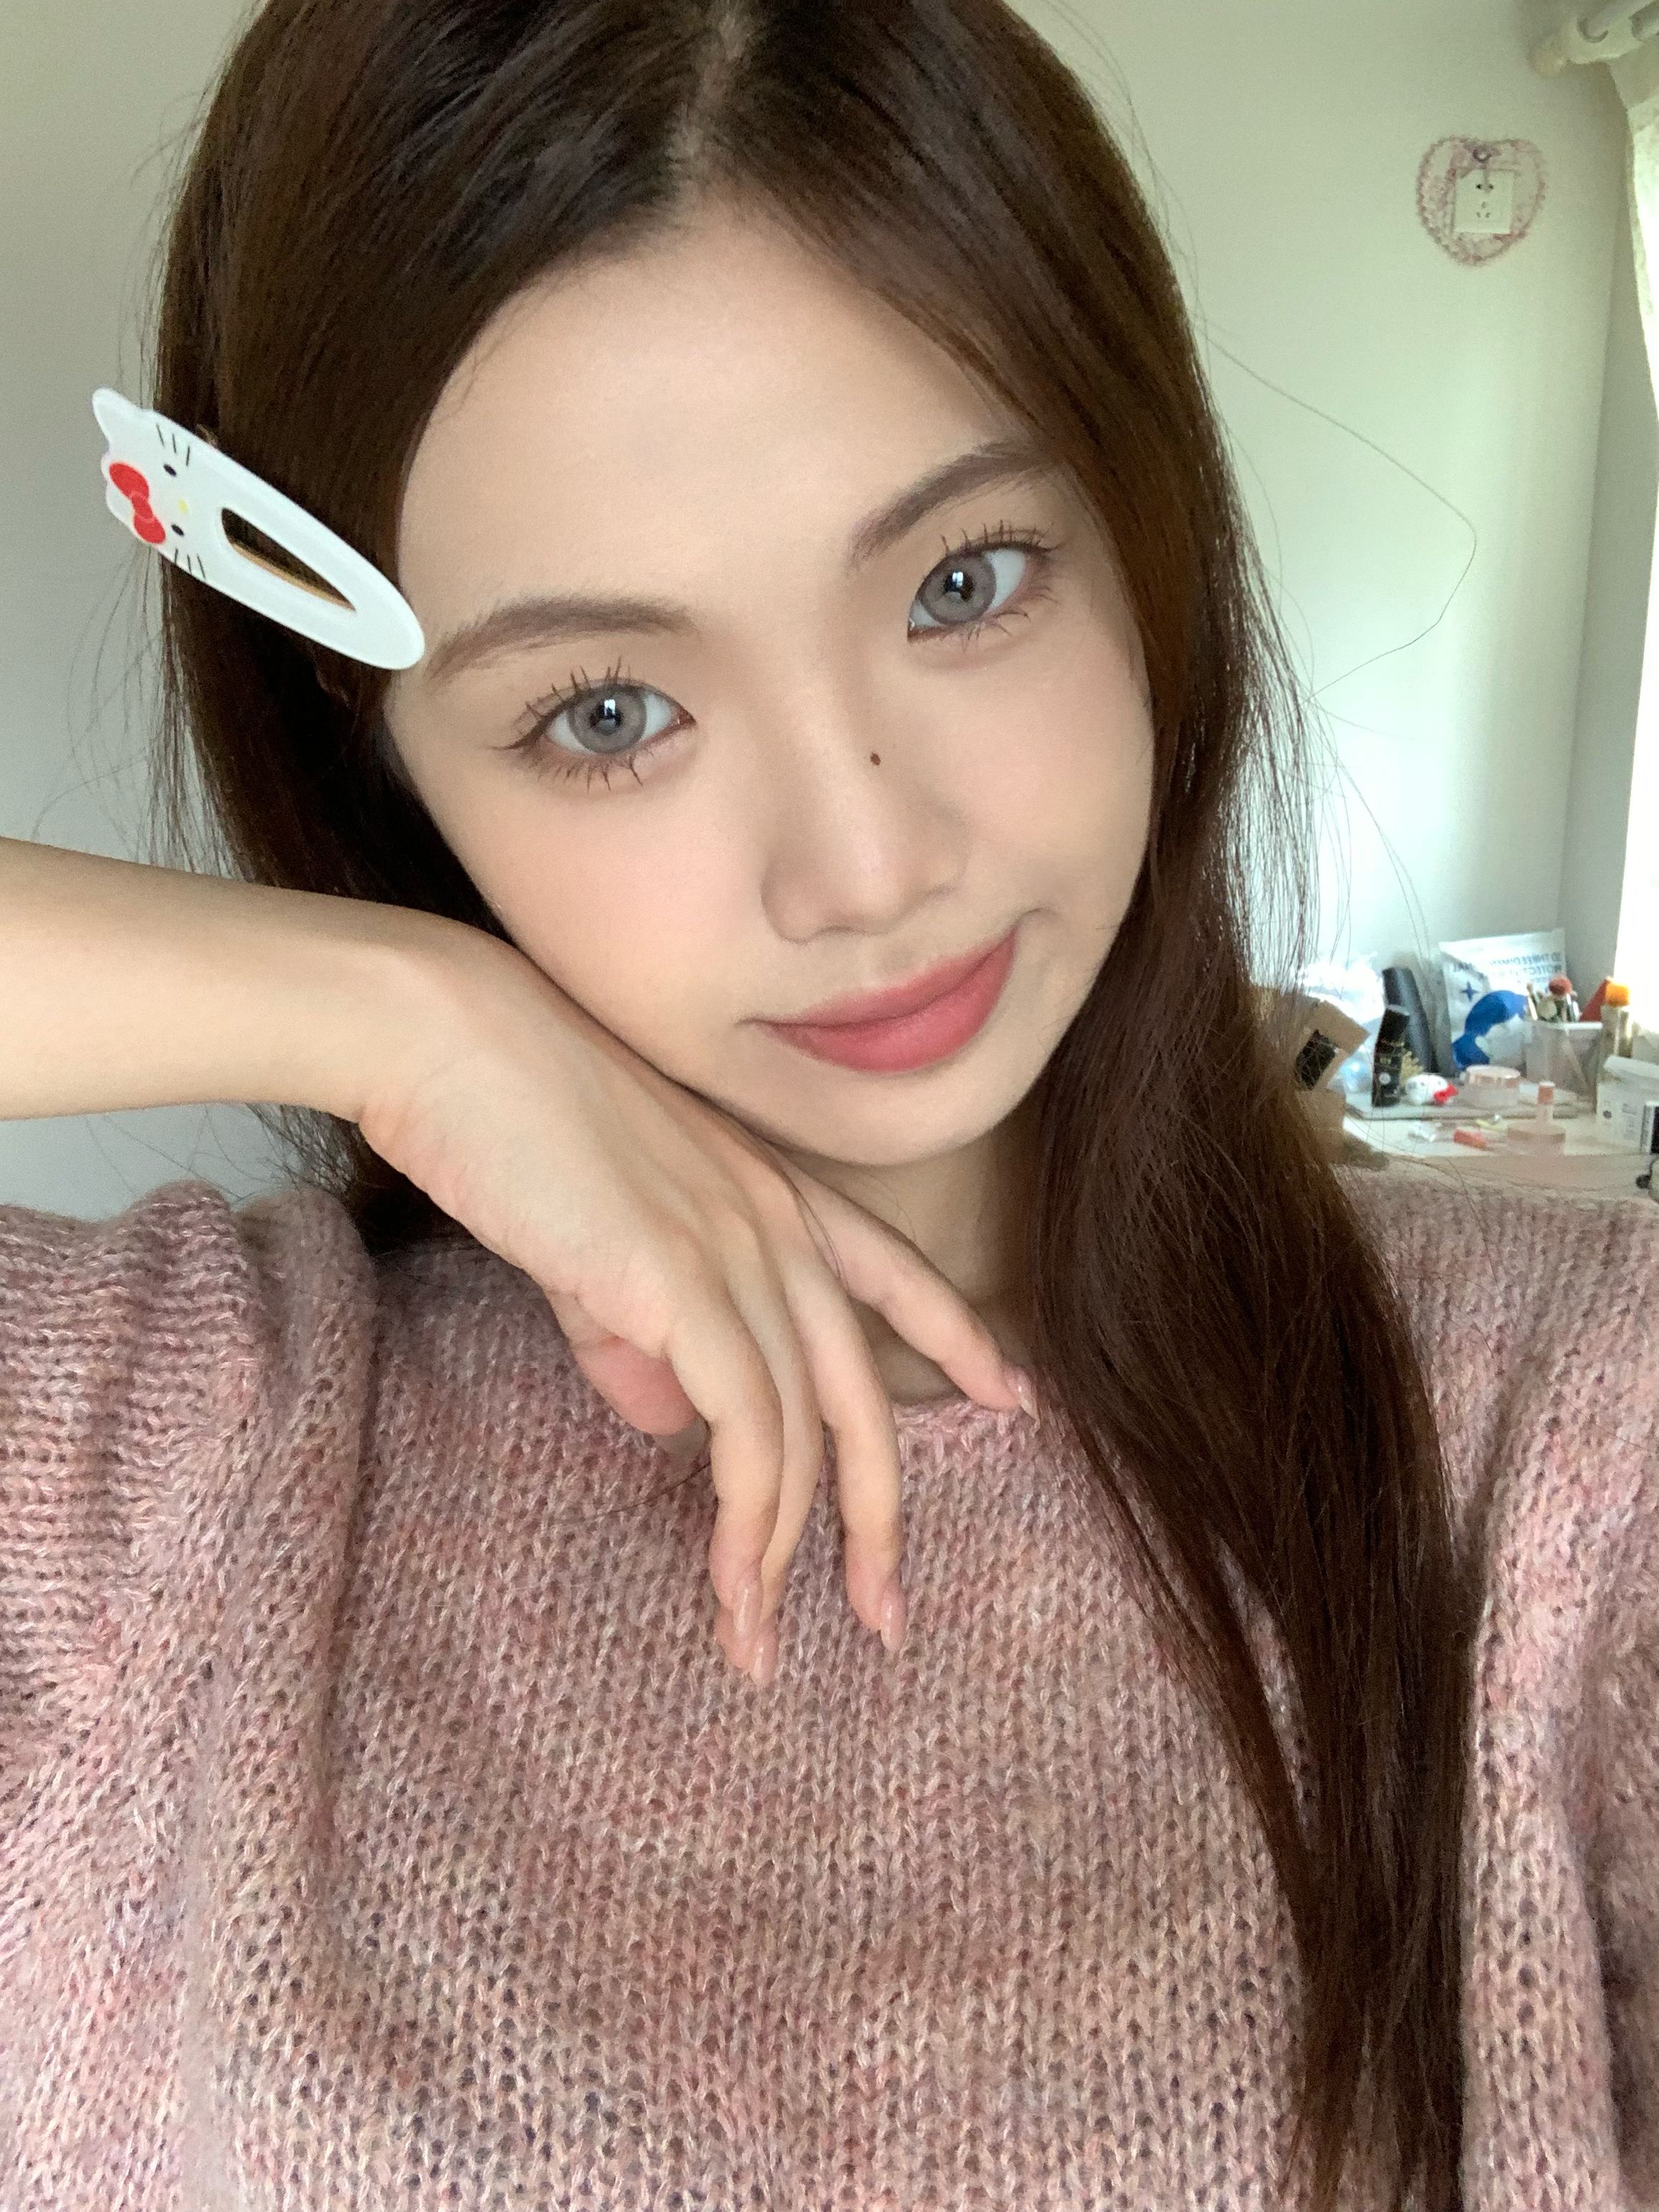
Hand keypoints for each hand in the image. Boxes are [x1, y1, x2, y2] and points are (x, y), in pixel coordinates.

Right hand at [356, 930, 1027, 1679]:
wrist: (448, 1036)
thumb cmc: (506, 1118)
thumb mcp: (593, 1235)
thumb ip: (636, 1330)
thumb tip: (665, 1424)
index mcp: (770, 1190)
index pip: (896, 1271)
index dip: (959, 1335)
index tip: (1013, 1395)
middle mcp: (776, 1220)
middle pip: (863, 1389)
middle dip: (879, 1513)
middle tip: (884, 1612)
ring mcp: (737, 1249)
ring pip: (801, 1429)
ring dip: (782, 1549)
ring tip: (758, 1637)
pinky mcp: (679, 1285)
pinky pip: (747, 1429)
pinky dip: (747, 1518)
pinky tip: (732, 1577)